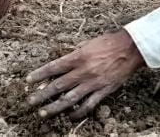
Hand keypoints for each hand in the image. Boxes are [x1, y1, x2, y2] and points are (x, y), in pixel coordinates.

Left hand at [26, 30, 144, 118]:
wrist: (131, 49)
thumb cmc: (109, 42)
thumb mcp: (88, 44)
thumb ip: (75, 53)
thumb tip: (63, 62)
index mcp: (78, 57)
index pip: (54, 67)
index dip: (39, 74)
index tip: (28, 80)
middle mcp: (83, 71)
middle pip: (58, 85)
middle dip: (42, 95)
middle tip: (29, 102)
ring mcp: (93, 83)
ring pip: (69, 98)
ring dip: (54, 107)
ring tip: (43, 113)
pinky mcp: (103, 91)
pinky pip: (88, 105)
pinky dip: (78, 112)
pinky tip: (70, 116)